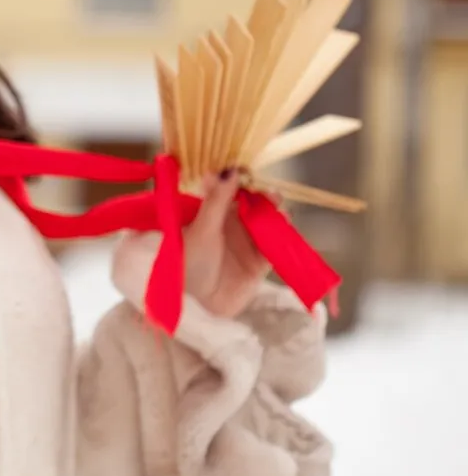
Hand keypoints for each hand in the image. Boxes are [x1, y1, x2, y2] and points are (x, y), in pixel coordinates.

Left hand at [183, 172, 270, 318]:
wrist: (196, 304)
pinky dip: (282, 238)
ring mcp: (246, 245)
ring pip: (267, 224)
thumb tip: (229, 170)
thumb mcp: (202, 229)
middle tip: (269, 195)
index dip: (240, 181)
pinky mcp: (259, 264)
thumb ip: (216, 201)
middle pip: (254, 206)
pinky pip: (276, 247)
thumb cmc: (190, 264)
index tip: (246, 172)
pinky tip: (284, 228)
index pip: (230, 191)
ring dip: (275, 216)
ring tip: (278, 210)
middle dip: (263, 197)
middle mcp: (231, 227)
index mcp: (212, 215)